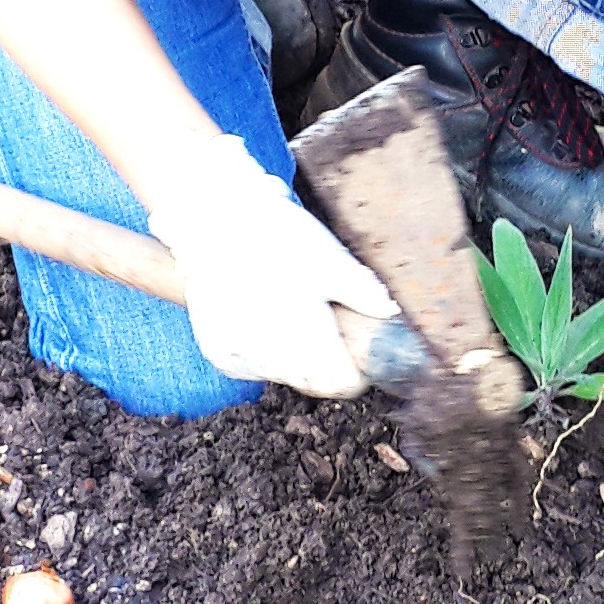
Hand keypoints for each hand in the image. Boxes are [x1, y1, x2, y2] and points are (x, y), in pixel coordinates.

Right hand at [146, 138, 393, 399]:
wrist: (214, 220)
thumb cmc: (277, 236)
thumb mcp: (331, 258)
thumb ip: (364, 293)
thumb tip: (389, 316)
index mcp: (302, 334)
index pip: (340, 383)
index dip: (356, 370)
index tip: (359, 349)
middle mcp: (266, 353)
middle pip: (313, 383)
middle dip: (327, 362)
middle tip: (327, 325)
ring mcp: (237, 354)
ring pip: (282, 376)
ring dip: (296, 358)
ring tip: (291, 312)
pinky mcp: (217, 352)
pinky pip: (253, 366)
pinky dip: (264, 352)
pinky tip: (263, 317)